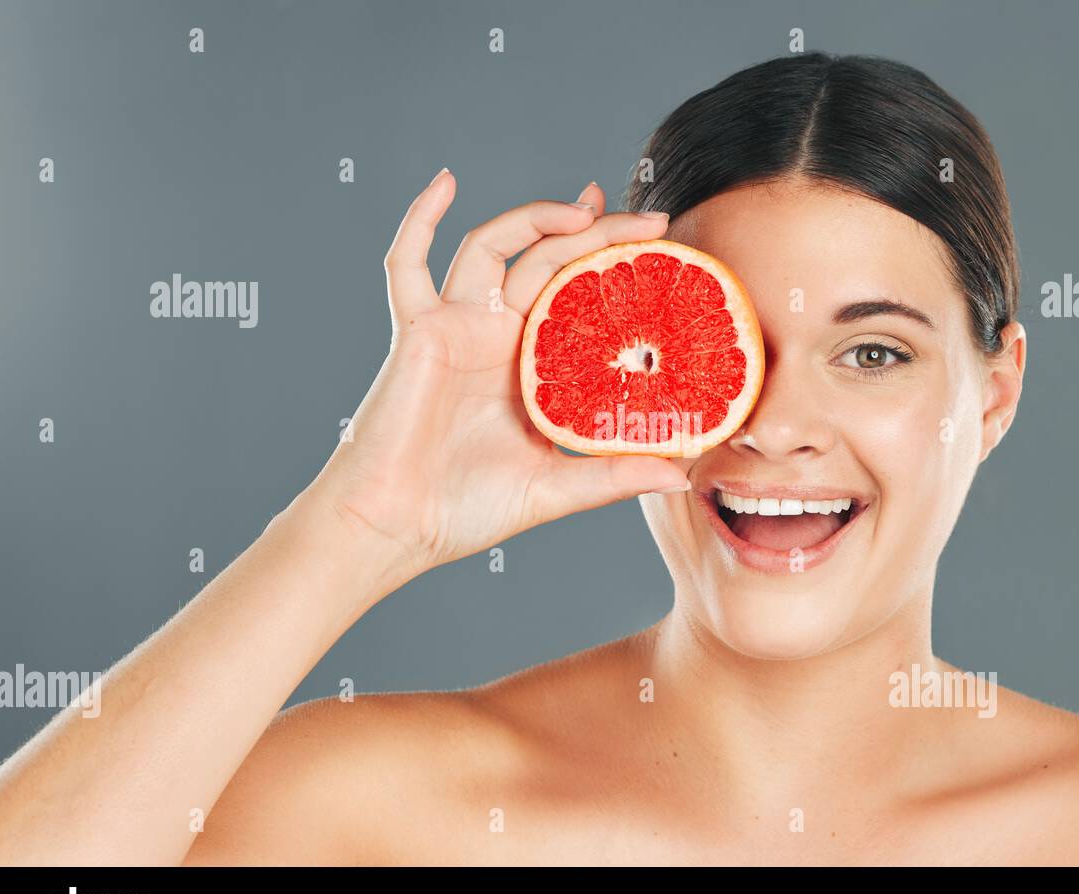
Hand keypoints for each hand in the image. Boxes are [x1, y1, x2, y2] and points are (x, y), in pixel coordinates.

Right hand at [299, 171, 691, 591]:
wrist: (396, 526)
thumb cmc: (466, 510)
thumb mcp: (556, 490)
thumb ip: (613, 478)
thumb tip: (681, 477)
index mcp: (530, 366)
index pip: (578, 296)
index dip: (613, 267)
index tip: (660, 245)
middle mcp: (495, 336)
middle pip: (546, 261)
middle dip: (594, 231)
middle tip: (649, 220)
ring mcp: (455, 327)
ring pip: (493, 247)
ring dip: (534, 218)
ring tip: (585, 207)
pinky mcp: (416, 330)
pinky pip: (407, 264)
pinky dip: (420, 219)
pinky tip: (445, 182)